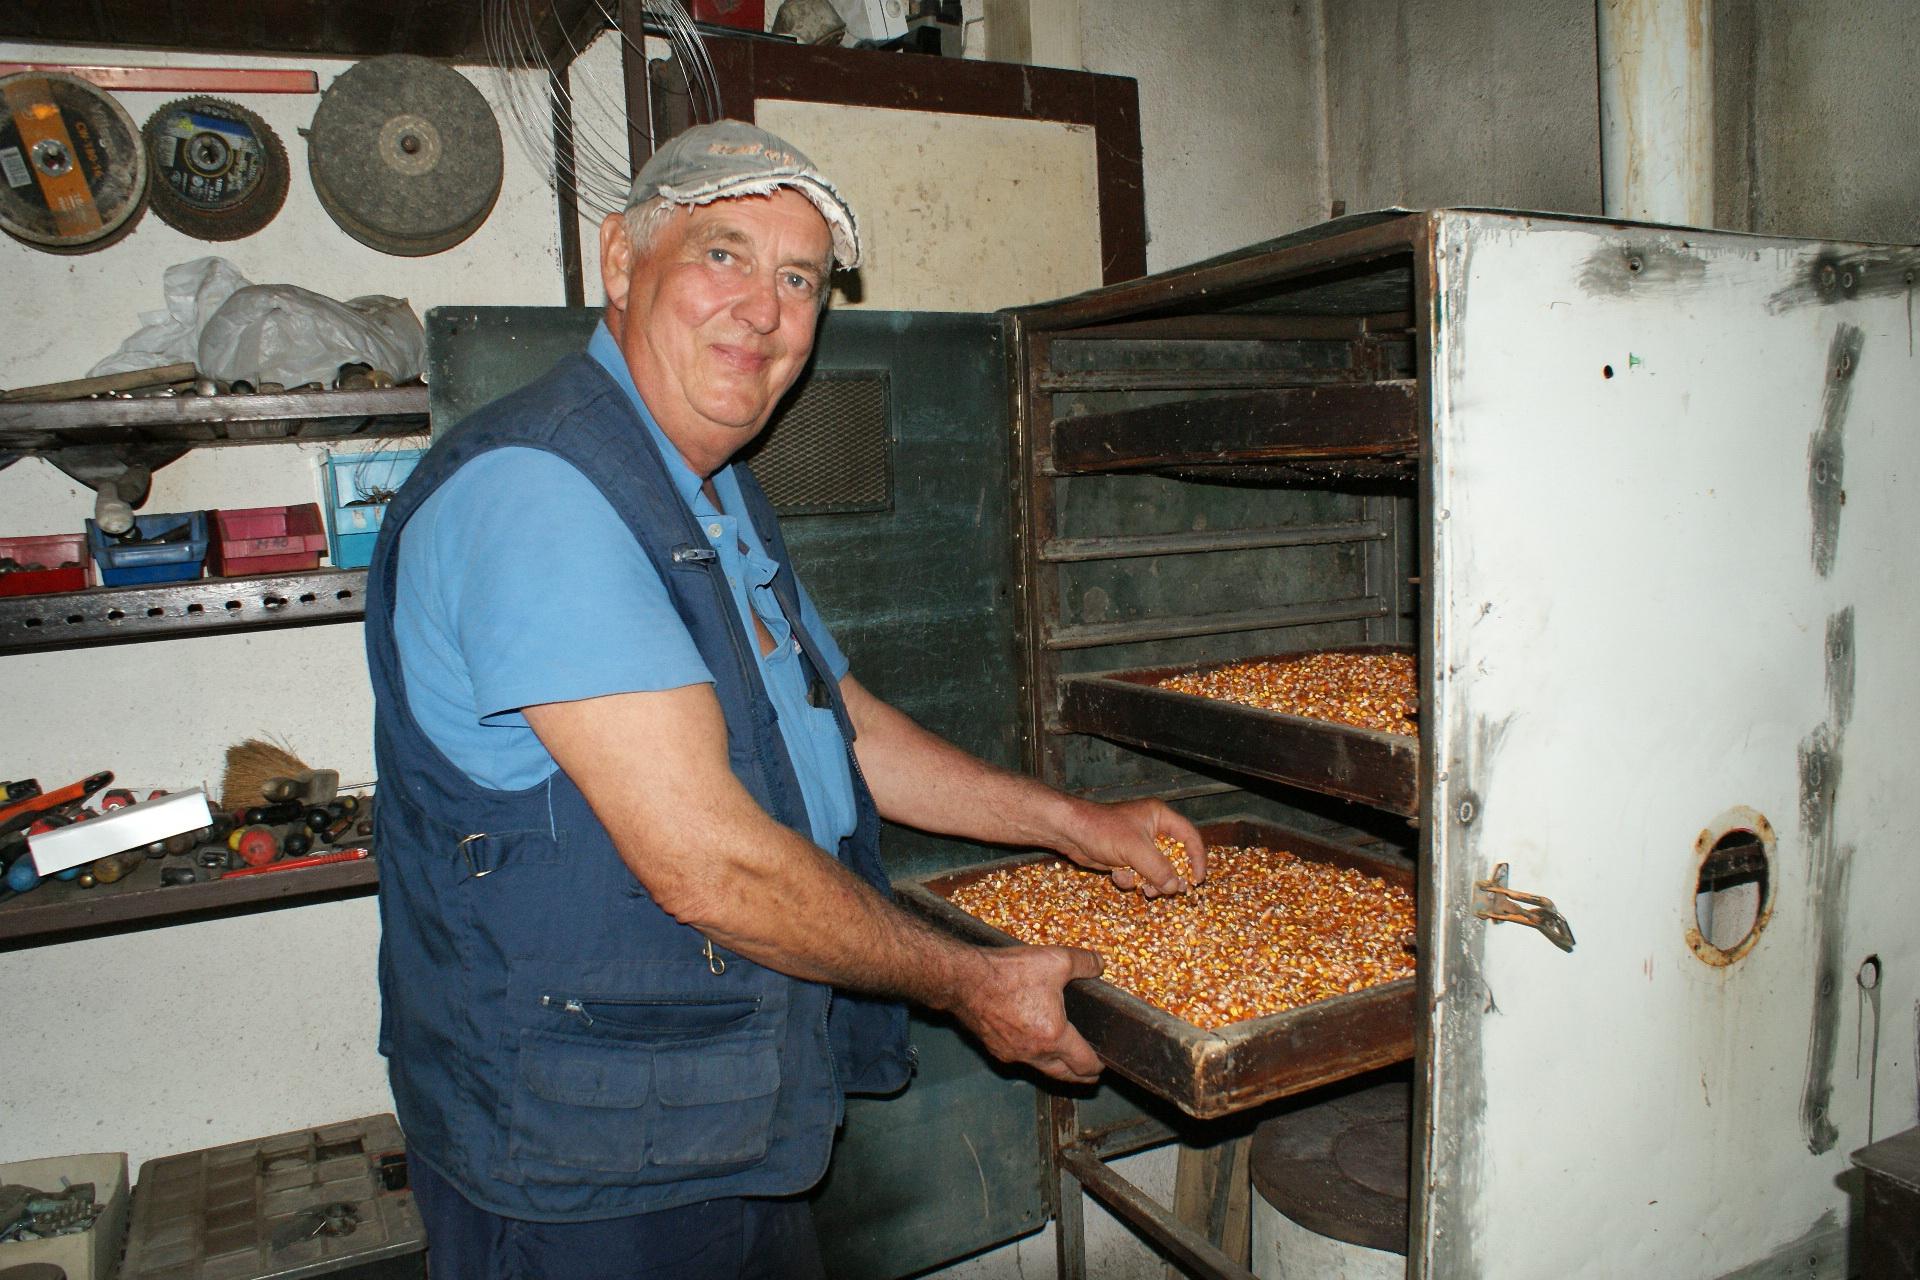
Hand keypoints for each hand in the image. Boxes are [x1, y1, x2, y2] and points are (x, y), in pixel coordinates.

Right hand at [953, 945, 1104, 1083]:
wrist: (964, 980)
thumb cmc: (1009, 973)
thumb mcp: (1054, 960)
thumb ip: (1083, 963)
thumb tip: (1100, 964)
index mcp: (1054, 1036)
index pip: (1084, 1064)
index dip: (1098, 1067)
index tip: (1103, 1064)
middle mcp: (1034, 1053)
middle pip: (1064, 1075)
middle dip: (1080, 1075)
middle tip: (1090, 1071)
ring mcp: (1012, 1054)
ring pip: (1041, 1069)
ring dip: (1056, 1067)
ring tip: (1064, 1059)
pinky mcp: (995, 1049)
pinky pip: (1021, 1059)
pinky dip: (1033, 1056)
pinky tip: (1033, 1042)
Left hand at [1055, 797, 1207, 896]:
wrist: (1069, 833)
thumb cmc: (1103, 831)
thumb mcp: (1135, 849)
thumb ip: (1158, 868)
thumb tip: (1176, 887)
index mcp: (1160, 818)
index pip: (1190, 837)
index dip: (1197, 859)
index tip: (1197, 880)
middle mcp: (1152, 830)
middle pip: (1174, 858)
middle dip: (1171, 876)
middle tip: (1170, 891)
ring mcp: (1138, 845)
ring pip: (1157, 870)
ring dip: (1151, 882)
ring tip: (1146, 890)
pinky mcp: (1125, 858)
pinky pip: (1139, 874)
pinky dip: (1131, 879)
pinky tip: (1118, 876)